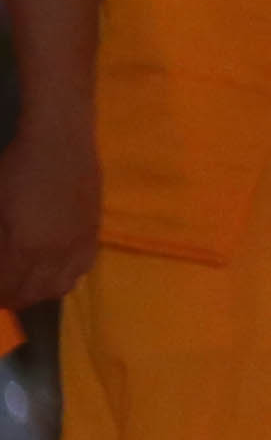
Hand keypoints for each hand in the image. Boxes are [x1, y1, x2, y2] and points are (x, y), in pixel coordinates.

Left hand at [0, 104, 99, 310]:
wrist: (60, 142)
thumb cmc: (15, 169)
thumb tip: (2, 260)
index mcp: (22, 248)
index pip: (6, 290)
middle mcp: (53, 254)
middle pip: (31, 296)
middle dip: (12, 296)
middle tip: (2, 286)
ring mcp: (77, 244)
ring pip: (60, 288)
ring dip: (39, 291)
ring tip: (26, 280)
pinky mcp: (93, 233)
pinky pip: (82, 269)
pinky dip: (65, 276)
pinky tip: (53, 265)